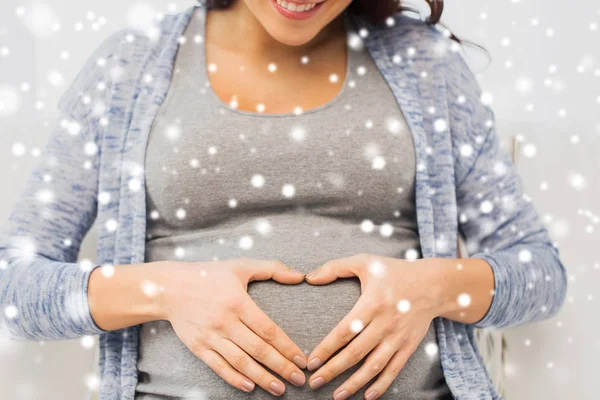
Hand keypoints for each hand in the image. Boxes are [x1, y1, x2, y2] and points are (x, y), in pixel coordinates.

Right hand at [149, 258, 308, 395]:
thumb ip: (272, 269)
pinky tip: (250, 387)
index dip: (287, 347)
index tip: (302, 359)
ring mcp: (211, 336)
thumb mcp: (241, 266)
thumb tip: (300, 276)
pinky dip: (235, 379)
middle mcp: (225, 322)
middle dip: (281, 367)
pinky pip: (219, 367)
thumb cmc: (209, 275)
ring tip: (280, 388)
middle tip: (299, 380)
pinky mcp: (198, 347)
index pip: (268, 330)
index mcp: (238, 302)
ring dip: (262, 378)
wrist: (169, 288)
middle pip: (258, 350)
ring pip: (241, 362)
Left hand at [303, 253, 443, 399]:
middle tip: (314, 382)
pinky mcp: (408, 346)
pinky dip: (381, 385)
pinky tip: (367, 396)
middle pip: (355, 353)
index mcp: (371, 304)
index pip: (344, 332)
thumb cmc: (394, 272)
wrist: (433, 284)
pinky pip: (394, 370)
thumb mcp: (365, 262)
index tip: (311, 362)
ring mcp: (398, 338)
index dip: (326, 349)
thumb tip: (309, 277)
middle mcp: (385, 324)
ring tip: (336, 396)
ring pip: (373, 366)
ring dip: (354, 383)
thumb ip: (335, 267)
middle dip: (333, 370)